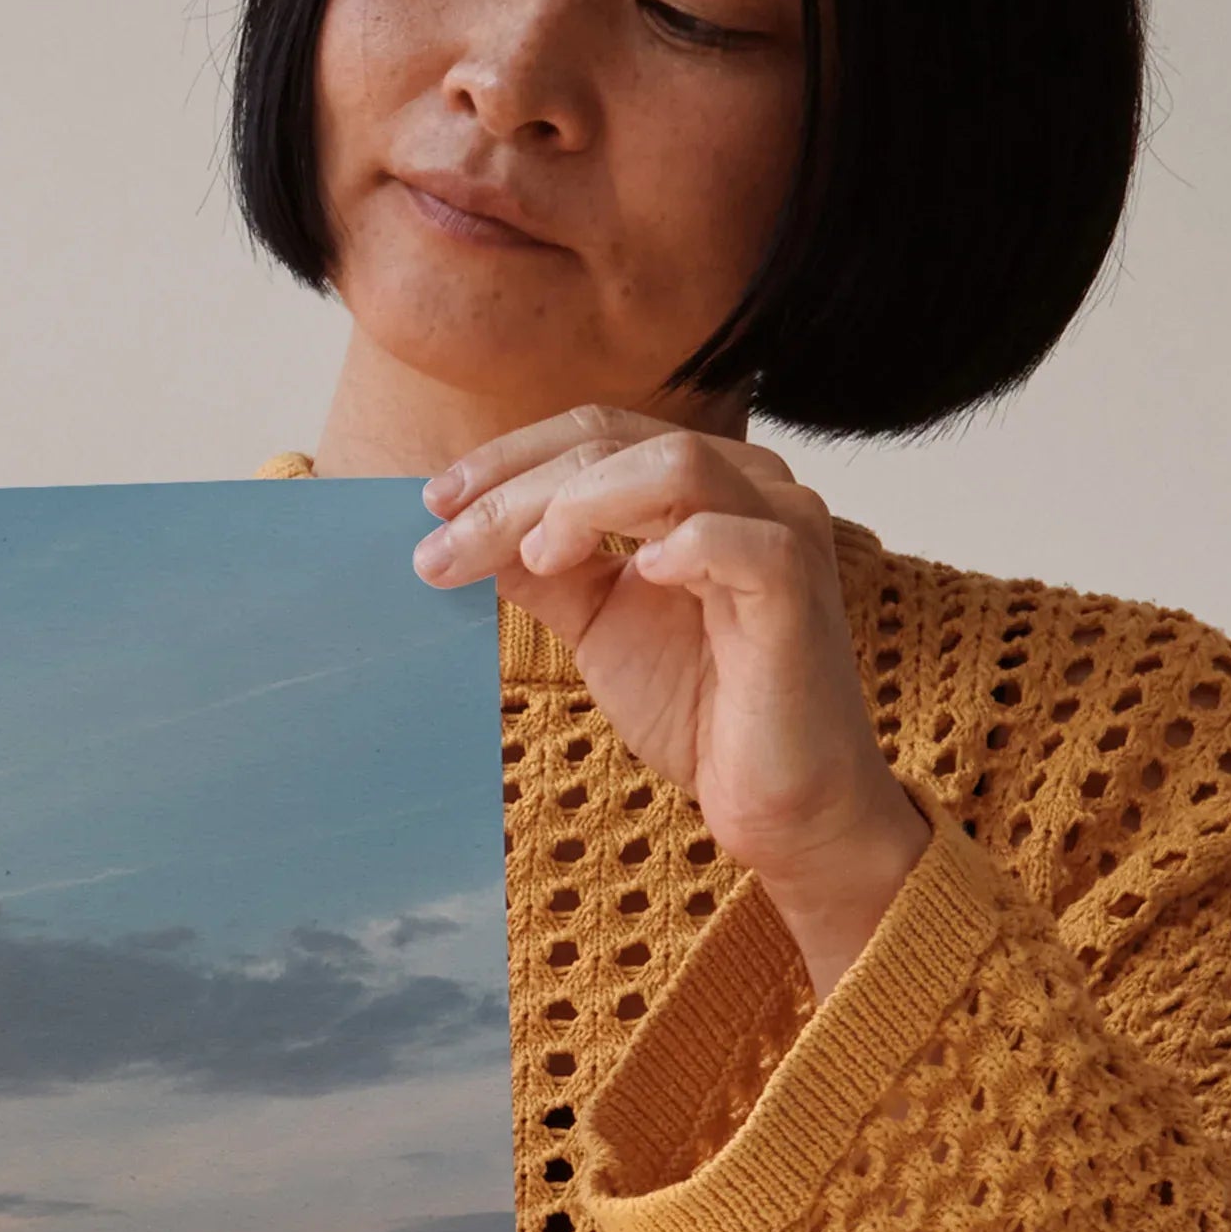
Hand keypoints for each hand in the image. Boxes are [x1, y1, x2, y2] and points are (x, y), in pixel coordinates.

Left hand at [412, 408, 929, 997]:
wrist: (773, 798)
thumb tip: (459, 532)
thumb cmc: (697, 703)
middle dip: (516, 491)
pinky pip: (741, 539)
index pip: (596, 433)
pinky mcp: (797, 587)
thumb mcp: (595, 621)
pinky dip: (680, 547)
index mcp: (699, 482)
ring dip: (582, 503)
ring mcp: (781, 528)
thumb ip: (542, 570)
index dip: (510, 457)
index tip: (433, 503)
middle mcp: (748, 485)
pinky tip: (635, 576)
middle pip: (617, 445)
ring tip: (535, 560)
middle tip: (444, 546)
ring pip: (674, 465)